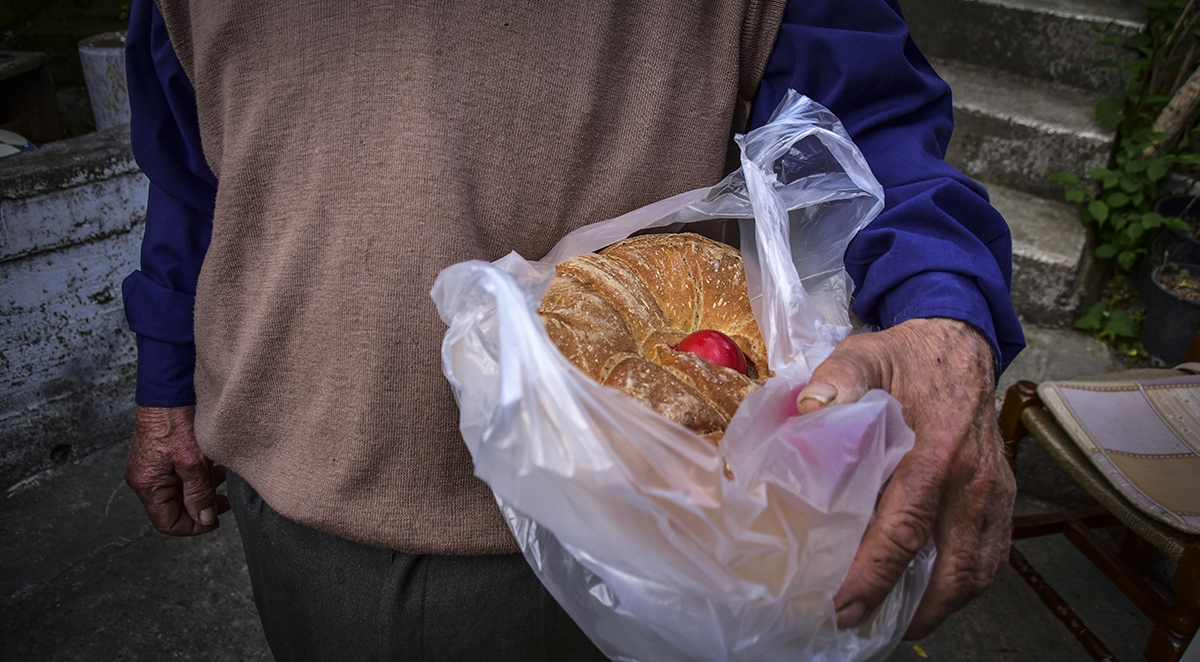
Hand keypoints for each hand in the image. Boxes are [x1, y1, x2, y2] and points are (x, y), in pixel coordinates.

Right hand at [125, 405, 229, 535]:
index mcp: (147, 484)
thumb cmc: (176, 420)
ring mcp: (151, 466)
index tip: (215, 520)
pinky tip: (213, 469)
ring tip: (221, 483)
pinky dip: (195, 478)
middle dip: (198, 508)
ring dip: (199, 492)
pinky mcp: (160, 455)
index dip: (193, 527)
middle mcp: (144, 478)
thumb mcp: (193, 462)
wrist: (170, 388)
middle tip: (223, 503)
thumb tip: (203, 518)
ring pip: (177, 492)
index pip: (167, 522)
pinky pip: (177, 476)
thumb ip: (199, 493)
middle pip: (172, 509)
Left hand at [796, 318, 1015, 638]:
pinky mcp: (1002, 493)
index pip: (904, 529)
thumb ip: (838, 380)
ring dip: (944, 603)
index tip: (844, 605)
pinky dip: (966, 581)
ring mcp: (994, 490)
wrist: (960, 340)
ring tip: (901, 620)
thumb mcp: (864, 356)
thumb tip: (808, 407)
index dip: (875, 574)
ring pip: (979, 568)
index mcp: (936, 452)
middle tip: (868, 625)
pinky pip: (993, 552)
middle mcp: (973, 480)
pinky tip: (934, 591)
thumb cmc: (907, 356)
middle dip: (913, 607)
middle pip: (952, 567)